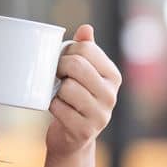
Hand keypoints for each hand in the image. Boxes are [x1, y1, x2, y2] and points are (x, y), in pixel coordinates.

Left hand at [45, 24, 121, 159]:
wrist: (72, 139)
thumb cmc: (76, 99)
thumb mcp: (84, 73)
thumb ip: (86, 49)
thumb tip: (86, 28)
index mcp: (113, 76)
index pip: (87, 48)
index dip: (67, 51)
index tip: (63, 60)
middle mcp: (111, 95)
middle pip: (76, 65)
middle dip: (58, 67)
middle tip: (56, 75)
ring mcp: (100, 115)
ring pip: (67, 87)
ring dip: (56, 90)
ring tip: (60, 94)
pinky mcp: (84, 130)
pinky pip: (58, 107)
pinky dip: (52, 106)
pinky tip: (58, 109)